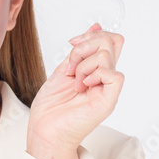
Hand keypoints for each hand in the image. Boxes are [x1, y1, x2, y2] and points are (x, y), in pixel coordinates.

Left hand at [27, 22, 124, 155]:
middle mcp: (105, 79)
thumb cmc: (51, 107)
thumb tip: (95, 26)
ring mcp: (108, 89)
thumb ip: (80, 51)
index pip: (110, 40)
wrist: (44, 131)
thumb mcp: (64, 69)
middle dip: (84, 46)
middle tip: (70, 66)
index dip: (92, 34)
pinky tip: (82, 85)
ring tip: (74, 81)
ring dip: (83, 64)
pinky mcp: (108, 101)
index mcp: (97, 71)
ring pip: (107, 55)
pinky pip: (114, 75)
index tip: (71, 43)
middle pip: (112, 41)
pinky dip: (94, 74)